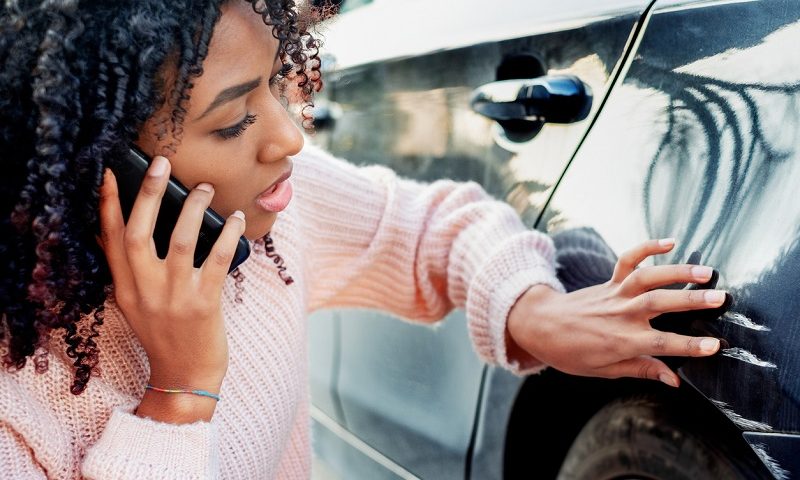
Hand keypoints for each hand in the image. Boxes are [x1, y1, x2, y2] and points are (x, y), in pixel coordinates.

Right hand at [98, 156, 244, 399]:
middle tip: (161, 163)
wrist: (185, 378)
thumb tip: (129, 229)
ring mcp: (174, 298)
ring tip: (206, 188)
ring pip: (182, 241)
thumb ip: (132, 271)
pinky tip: (236, 219)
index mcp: (125, 288)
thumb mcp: (136, 304)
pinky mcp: (204, 304)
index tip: (109, 172)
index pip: (110, 239)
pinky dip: (228, 235)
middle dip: (148, 194)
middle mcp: (144, 291)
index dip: (108, 204)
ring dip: (194, 208)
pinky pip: (218, 260)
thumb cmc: (165, 335)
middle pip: (139, 233)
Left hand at [507, 238, 724, 387]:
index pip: (660, 344)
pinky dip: (647, 248)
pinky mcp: (609, 281)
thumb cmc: (571, 353)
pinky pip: (628, 260)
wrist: (540, 326)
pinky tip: (669, 242)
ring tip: (706, 272)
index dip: (688, 346)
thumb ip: (641, 370)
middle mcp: (620, 314)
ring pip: (648, 278)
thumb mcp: (604, 371)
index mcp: (621, 341)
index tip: (714, 346)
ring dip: (677, 273)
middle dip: (691, 302)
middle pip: (659, 305)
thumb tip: (674, 380)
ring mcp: (615, 294)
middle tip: (721, 299)